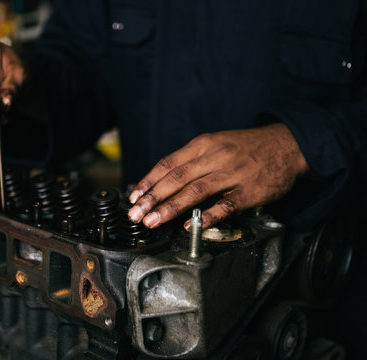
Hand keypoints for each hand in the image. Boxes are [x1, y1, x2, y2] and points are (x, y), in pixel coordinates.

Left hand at [127, 123, 309, 229]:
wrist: (287, 145)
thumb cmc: (246, 147)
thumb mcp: (216, 143)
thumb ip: (191, 160)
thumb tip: (163, 182)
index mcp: (203, 145)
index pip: (168, 163)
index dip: (148, 181)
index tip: (134, 197)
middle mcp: (215, 157)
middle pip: (176, 178)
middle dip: (152, 198)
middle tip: (136, 214)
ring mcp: (232, 174)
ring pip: (195, 191)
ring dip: (170, 208)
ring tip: (153, 221)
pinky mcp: (249, 191)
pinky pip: (224, 206)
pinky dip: (205, 216)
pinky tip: (189, 226)